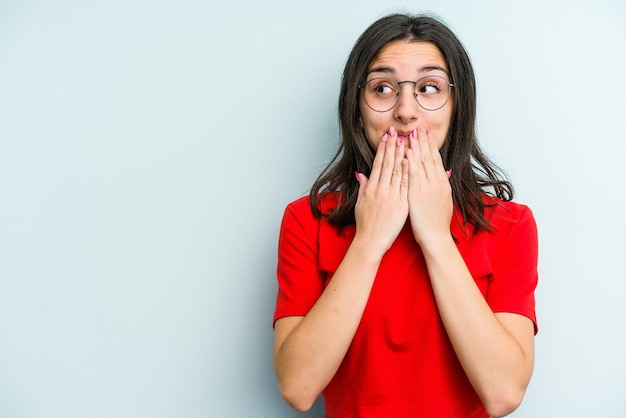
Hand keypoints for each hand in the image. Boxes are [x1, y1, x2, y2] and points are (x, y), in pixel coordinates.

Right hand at [355, 127, 408, 254]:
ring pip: (397, 171)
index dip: (383, 149)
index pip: (378, 164)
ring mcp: (391, 197)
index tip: (387, 137)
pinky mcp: (400, 205)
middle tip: (396, 131)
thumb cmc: (366, 225)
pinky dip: (408, 172)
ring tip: (405, 139)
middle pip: (387, 163)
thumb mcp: (360, 204)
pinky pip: (405, 185)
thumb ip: (363, 187)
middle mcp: (380, 190)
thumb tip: (361, 175)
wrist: (371, 242)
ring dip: (401, 154)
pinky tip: (411, 160)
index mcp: (371, 189)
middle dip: (392, 146)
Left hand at [406, 126, 452, 246]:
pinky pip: (413, 176)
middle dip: (424, 141)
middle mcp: (437, 183)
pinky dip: (410, 164)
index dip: (431, 146)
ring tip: (412, 133)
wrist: (436, 238)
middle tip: (420, 126)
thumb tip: (445, 174)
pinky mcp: (418, 196)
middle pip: (430, 157)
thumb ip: (441, 186)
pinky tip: (406, 153)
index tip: (427, 133)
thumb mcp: (443, 201)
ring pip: (422, 164)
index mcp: (442, 184)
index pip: (436, 160)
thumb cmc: (437, 223)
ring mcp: (428, 188)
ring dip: (416, 147)